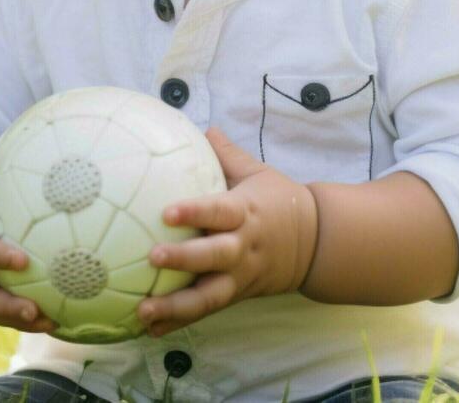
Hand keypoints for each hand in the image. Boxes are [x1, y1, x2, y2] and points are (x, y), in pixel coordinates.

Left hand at [137, 127, 318, 337]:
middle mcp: (243, 248)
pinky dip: (177, 323)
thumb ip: (226, 154)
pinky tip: (149, 332)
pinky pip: (206, 312)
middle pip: (214, 257)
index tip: (166, 212)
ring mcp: (240, 277)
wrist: (315, 244)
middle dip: (184, 260)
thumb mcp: (257, 173)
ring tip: (143, 310)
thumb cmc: (278, 202)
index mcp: (246, 213)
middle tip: (152, 257)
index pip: (219, 211)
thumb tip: (201, 126)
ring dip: (175, 306)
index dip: (194, 212)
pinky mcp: (236, 296)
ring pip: (209, 296)